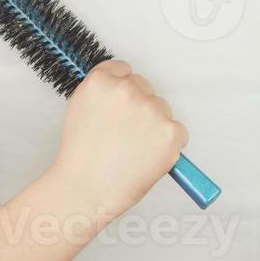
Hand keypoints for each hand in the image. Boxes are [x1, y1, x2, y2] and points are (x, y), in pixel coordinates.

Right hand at [48, 59, 188, 218]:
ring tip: (132, 150)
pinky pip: (178, 132)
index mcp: (101, 81)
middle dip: (139, 108)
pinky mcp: (170, 131)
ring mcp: (151, 110)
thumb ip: (103, 94)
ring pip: (162, 109)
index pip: (123, 70)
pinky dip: (169, 145)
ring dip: (154, 126)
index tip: (120, 107)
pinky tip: (147, 157)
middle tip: (125, 135)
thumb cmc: (81, 158)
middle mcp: (127, 90)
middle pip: (145, 87)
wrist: (86, 190)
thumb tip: (124, 89)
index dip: (122, 91)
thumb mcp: (80, 110)